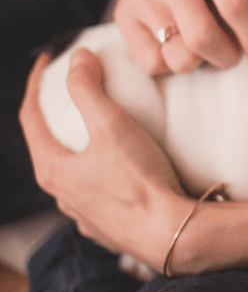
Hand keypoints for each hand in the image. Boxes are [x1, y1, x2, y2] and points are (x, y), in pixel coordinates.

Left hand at [20, 51, 247, 273]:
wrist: (172, 233)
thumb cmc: (140, 181)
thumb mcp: (112, 126)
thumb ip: (89, 89)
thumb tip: (78, 58)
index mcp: (54, 170)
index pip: (30, 118)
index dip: (36, 84)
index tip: (48, 61)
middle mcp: (63, 196)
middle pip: (49, 147)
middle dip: (57, 117)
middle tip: (73, 94)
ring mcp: (85, 215)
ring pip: (74, 174)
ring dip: (80, 149)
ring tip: (100, 132)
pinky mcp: (110, 227)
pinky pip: (98, 194)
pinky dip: (102, 174)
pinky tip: (121, 170)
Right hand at [86, 0, 247, 74]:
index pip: (235, 4)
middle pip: (203, 37)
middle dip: (228, 56)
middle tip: (234, 53)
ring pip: (178, 56)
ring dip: (201, 62)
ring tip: (206, 46)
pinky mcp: (122, 16)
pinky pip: (153, 63)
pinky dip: (172, 64)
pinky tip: (179, 45)